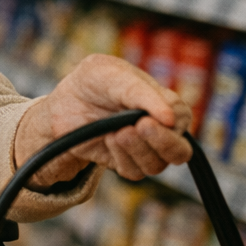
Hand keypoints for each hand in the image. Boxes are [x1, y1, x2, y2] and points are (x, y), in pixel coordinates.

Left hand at [14, 54, 192, 183]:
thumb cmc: (94, 81)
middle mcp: (160, 130)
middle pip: (180, 152)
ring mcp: (144, 149)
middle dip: (163, 143)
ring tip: (117, 131)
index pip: (182, 118)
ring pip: (157, 166)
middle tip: (139, 126)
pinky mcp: (125, 163)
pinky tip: (107, 139)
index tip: (147, 117)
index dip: (171, 121)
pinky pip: (133, 172)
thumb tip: (171, 119)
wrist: (64, 101)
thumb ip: (143, 93)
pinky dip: (121, 157)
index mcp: (165, 104)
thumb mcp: (112, 74)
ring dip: (137, 149)